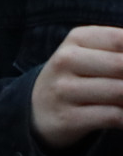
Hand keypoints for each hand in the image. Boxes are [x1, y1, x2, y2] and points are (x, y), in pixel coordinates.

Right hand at [31, 25, 122, 149]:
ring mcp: (63, 89)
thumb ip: (119, 52)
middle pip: (120, 64)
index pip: (119, 39)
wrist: (41, 108)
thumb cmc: (79, 77)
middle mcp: (65, 60)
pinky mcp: (67, 117)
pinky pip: (112, 116)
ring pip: (119, 91)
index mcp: (76, 38)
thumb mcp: (92, 54)